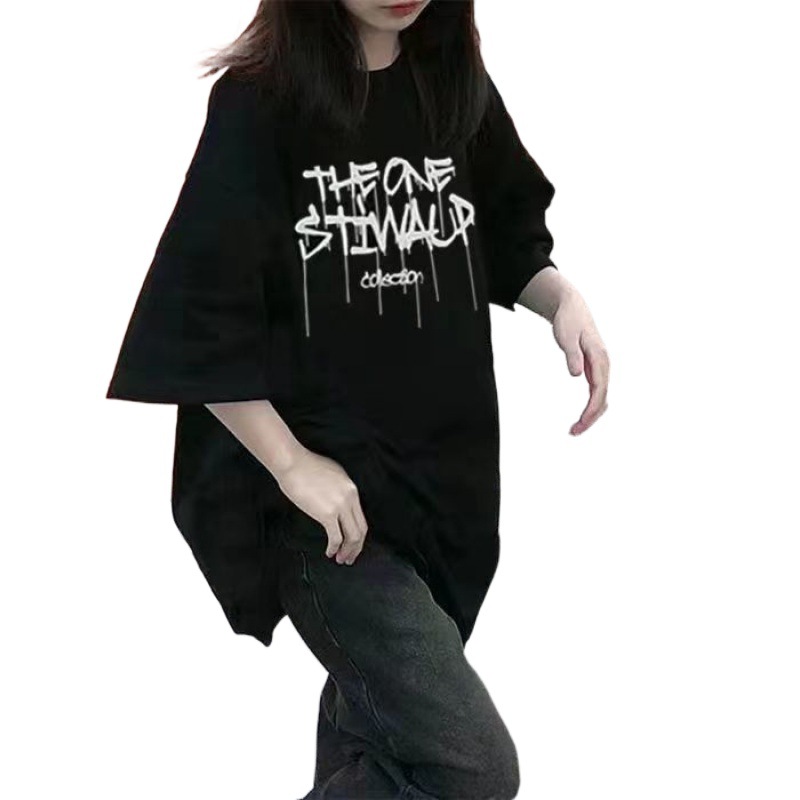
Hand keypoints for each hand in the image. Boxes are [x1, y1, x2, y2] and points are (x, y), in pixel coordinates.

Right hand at [276, 448, 368, 564]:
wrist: (292, 463)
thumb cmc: (305, 466)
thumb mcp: (332, 475)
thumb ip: (339, 490)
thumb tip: (338, 505)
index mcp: (352, 488)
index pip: (361, 518)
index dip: (359, 535)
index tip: (354, 544)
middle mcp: (350, 498)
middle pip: (360, 530)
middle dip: (356, 547)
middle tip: (350, 557)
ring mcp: (340, 506)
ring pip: (352, 536)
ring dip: (347, 550)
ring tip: (341, 558)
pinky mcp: (327, 513)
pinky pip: (336, 537)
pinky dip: (334, 547)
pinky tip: (329, 552)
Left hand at [551, 291, 609, 435]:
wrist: (572, 308)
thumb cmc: (568, 321)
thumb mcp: (566, 336)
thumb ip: (572, 355)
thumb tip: (576, 375)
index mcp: (600, 358)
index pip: (599, 389)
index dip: (591, 409)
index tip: (581, 422)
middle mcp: (604, 365)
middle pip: (602, 398)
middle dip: (590, 418)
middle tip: (573, 432)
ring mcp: (601, 368)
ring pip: (601, 398)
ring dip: (591, 415)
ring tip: (574, 429)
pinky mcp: (595, 369)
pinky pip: (597, 393)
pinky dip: (591, 407)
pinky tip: (582, 417)